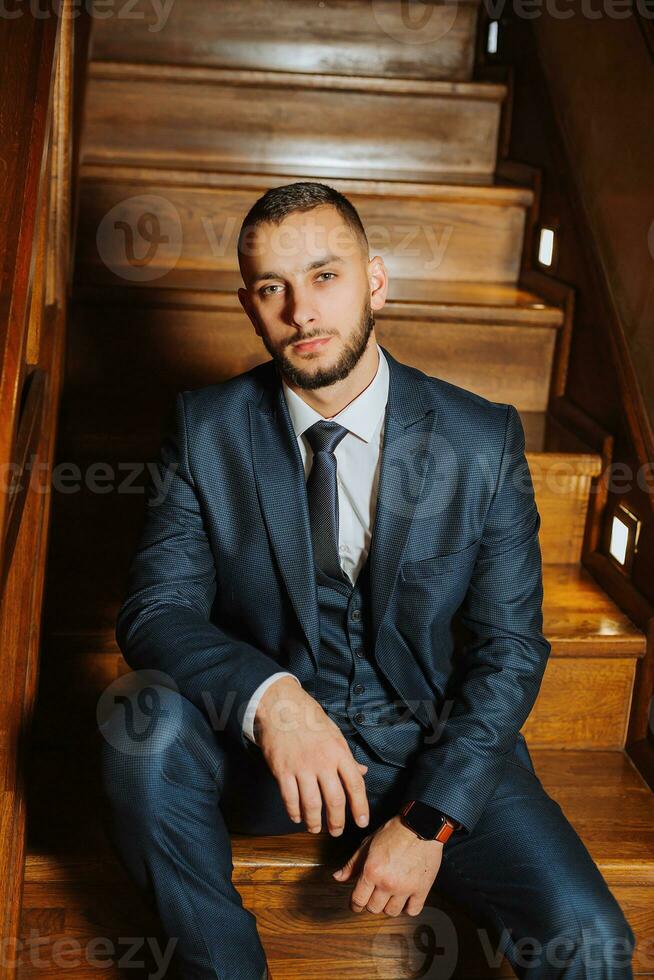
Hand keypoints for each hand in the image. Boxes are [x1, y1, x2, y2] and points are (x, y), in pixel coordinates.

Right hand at [254, 676, 369, 835]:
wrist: (281, 707)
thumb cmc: (310, 720)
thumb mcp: (335, 734)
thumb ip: (347, 757)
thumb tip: (362, 772)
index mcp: (339, 752)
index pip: (355, 785)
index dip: (360, 807)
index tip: (362, 822)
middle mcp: (322, 762)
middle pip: (335, 800)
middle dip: (337, 821)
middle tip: (336, 831)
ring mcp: (301, 767)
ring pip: (311, 804)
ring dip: (314, 822)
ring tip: (315, 828)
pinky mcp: (282, 771)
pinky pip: (290, 799)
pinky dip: (294, 812)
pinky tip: (297, 817)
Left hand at [332, 815, 442, 916]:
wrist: (420, 825)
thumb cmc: (394, 832)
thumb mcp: (368, 844)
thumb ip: (352, 864)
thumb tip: (337, 877)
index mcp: (372, 871)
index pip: (358, 900)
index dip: (355, 905)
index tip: (356, 905)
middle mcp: (387, 882)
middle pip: (373, 909)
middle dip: (371, 903)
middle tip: (374, 894)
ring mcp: (405, 888)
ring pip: (391, 912)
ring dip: (388, 906)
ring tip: (389, 895)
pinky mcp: (421, 889)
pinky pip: (412, 911)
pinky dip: (407, 908)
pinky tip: (405, 899)